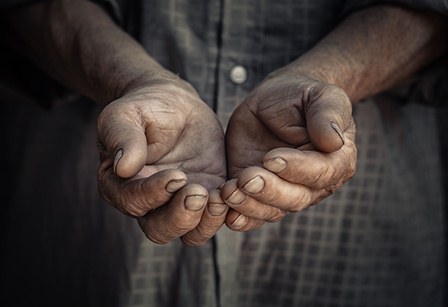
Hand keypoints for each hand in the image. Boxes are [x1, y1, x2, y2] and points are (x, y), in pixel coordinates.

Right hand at [97, 75, 226, 244]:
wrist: (174, 106)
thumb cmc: (144, 108)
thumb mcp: (125, 115)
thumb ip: (123, 138)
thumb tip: (123, 168)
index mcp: (120, 185)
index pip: (133, 201)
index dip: (154, 194)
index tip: (176, 175)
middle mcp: (148, 203)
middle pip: (160, 230)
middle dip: (180, 217)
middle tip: (198, 193)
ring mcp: (179, 203)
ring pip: (190, 233)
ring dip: (205, 222)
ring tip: (219, 197)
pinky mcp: (207, 196)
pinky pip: (215, 218)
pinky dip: (225, 213)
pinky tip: (233, 193)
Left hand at [222, 70, 355, 230]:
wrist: (276, 101)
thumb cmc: (302, 96)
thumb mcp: (321, 95)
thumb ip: (329, 114)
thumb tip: (334, 141)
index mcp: (336, 160)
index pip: (320, 172)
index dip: (296, 168)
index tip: (271, 158)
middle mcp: (314, 184)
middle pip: (295, 198)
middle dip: (269, 190)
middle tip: (246, 178)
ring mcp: (286, 192)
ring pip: (273, 210)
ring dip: (250, 205)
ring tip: (229, 191)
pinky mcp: (260, 194)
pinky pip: (254, 214)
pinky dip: (242, 218)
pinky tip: (228, 216)